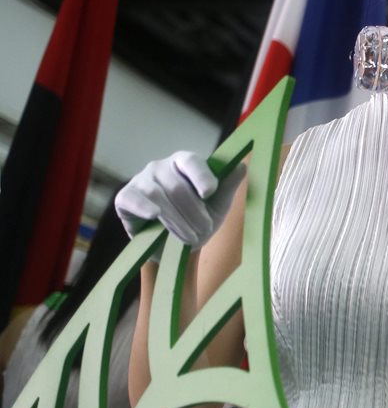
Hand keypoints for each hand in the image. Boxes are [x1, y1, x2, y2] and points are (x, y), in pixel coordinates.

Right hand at [115, 151, 245, 247]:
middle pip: (176, 185)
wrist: (173, 246)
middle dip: (193, 211)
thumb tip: (242, 166)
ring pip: (158, 195)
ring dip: (176, 219)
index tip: (210, 193)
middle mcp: (161, 167)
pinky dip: (143, 207)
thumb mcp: (217, 206)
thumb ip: (227, 187)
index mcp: (183, 163)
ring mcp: (141, 180)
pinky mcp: (125, 198)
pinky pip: (132, 199)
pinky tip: (153, 215)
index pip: (191, 161)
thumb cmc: (196, 220)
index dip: (201, 176)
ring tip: (189, 237)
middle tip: (205, 230)